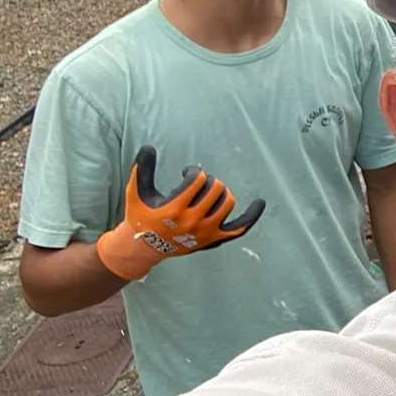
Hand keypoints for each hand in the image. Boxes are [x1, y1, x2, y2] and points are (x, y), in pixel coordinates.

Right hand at [95, 146, 265, 281]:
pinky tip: (260, 203)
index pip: (198, 180)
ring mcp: (206, 232)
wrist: (143, 248)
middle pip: (214, 189)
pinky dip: (251, 216)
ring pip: (227, 203)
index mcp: (174, 208)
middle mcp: (193, 221)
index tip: (187, 173)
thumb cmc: (140, 217)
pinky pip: (238, 228)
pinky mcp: (213, 240)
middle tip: (198, 184)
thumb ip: (142, 169)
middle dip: (207, 181)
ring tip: (210, 192)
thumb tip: (148, 147)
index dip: (194, 172)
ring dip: (221, 192)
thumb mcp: (136, 192)